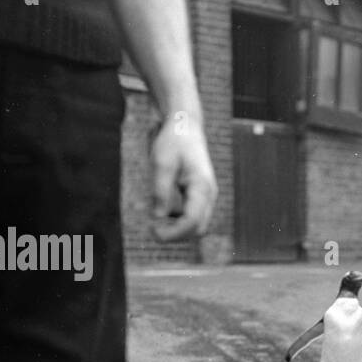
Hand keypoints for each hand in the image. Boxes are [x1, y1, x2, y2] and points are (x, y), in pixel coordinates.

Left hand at [150, 110, 216, 240]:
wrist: (185, 126)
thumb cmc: (173, 142)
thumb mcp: (161, 163)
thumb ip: (160, 191)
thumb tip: (158, 217)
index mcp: (202, 187)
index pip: (193, 221)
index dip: (174, 233)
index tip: (153, 234)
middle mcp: (209, 195)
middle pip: (198, 229)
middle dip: (177, 235)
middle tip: (152, 231)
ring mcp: (207, 196)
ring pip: (197, 225)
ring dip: (178, 229)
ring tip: (156, 223)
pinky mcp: (200, 195)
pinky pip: (193, 216)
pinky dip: (179, 221)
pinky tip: (164, 214)